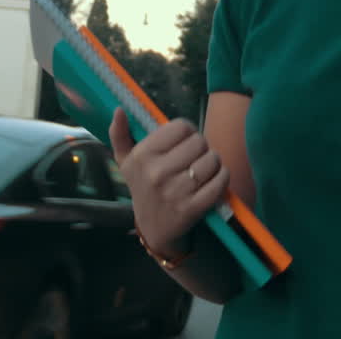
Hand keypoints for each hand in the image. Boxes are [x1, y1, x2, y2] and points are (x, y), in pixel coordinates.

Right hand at [109, 108, 228, 255]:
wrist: (154, 229)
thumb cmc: (143, 188)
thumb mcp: (126, 162)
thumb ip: (119, 134)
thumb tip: (119, 110)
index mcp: (142, 156)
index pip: (181, 127)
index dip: (187, 131)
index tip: (184, 141)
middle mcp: (157, 173)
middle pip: (199, 141)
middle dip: (201, 147)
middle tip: (194, 157)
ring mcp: (176, 191)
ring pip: (212, 159)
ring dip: (213, 162)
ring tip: (203, 168)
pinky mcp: (193, 208)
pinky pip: (220, 180)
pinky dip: (221, 177)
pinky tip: (213, 179)